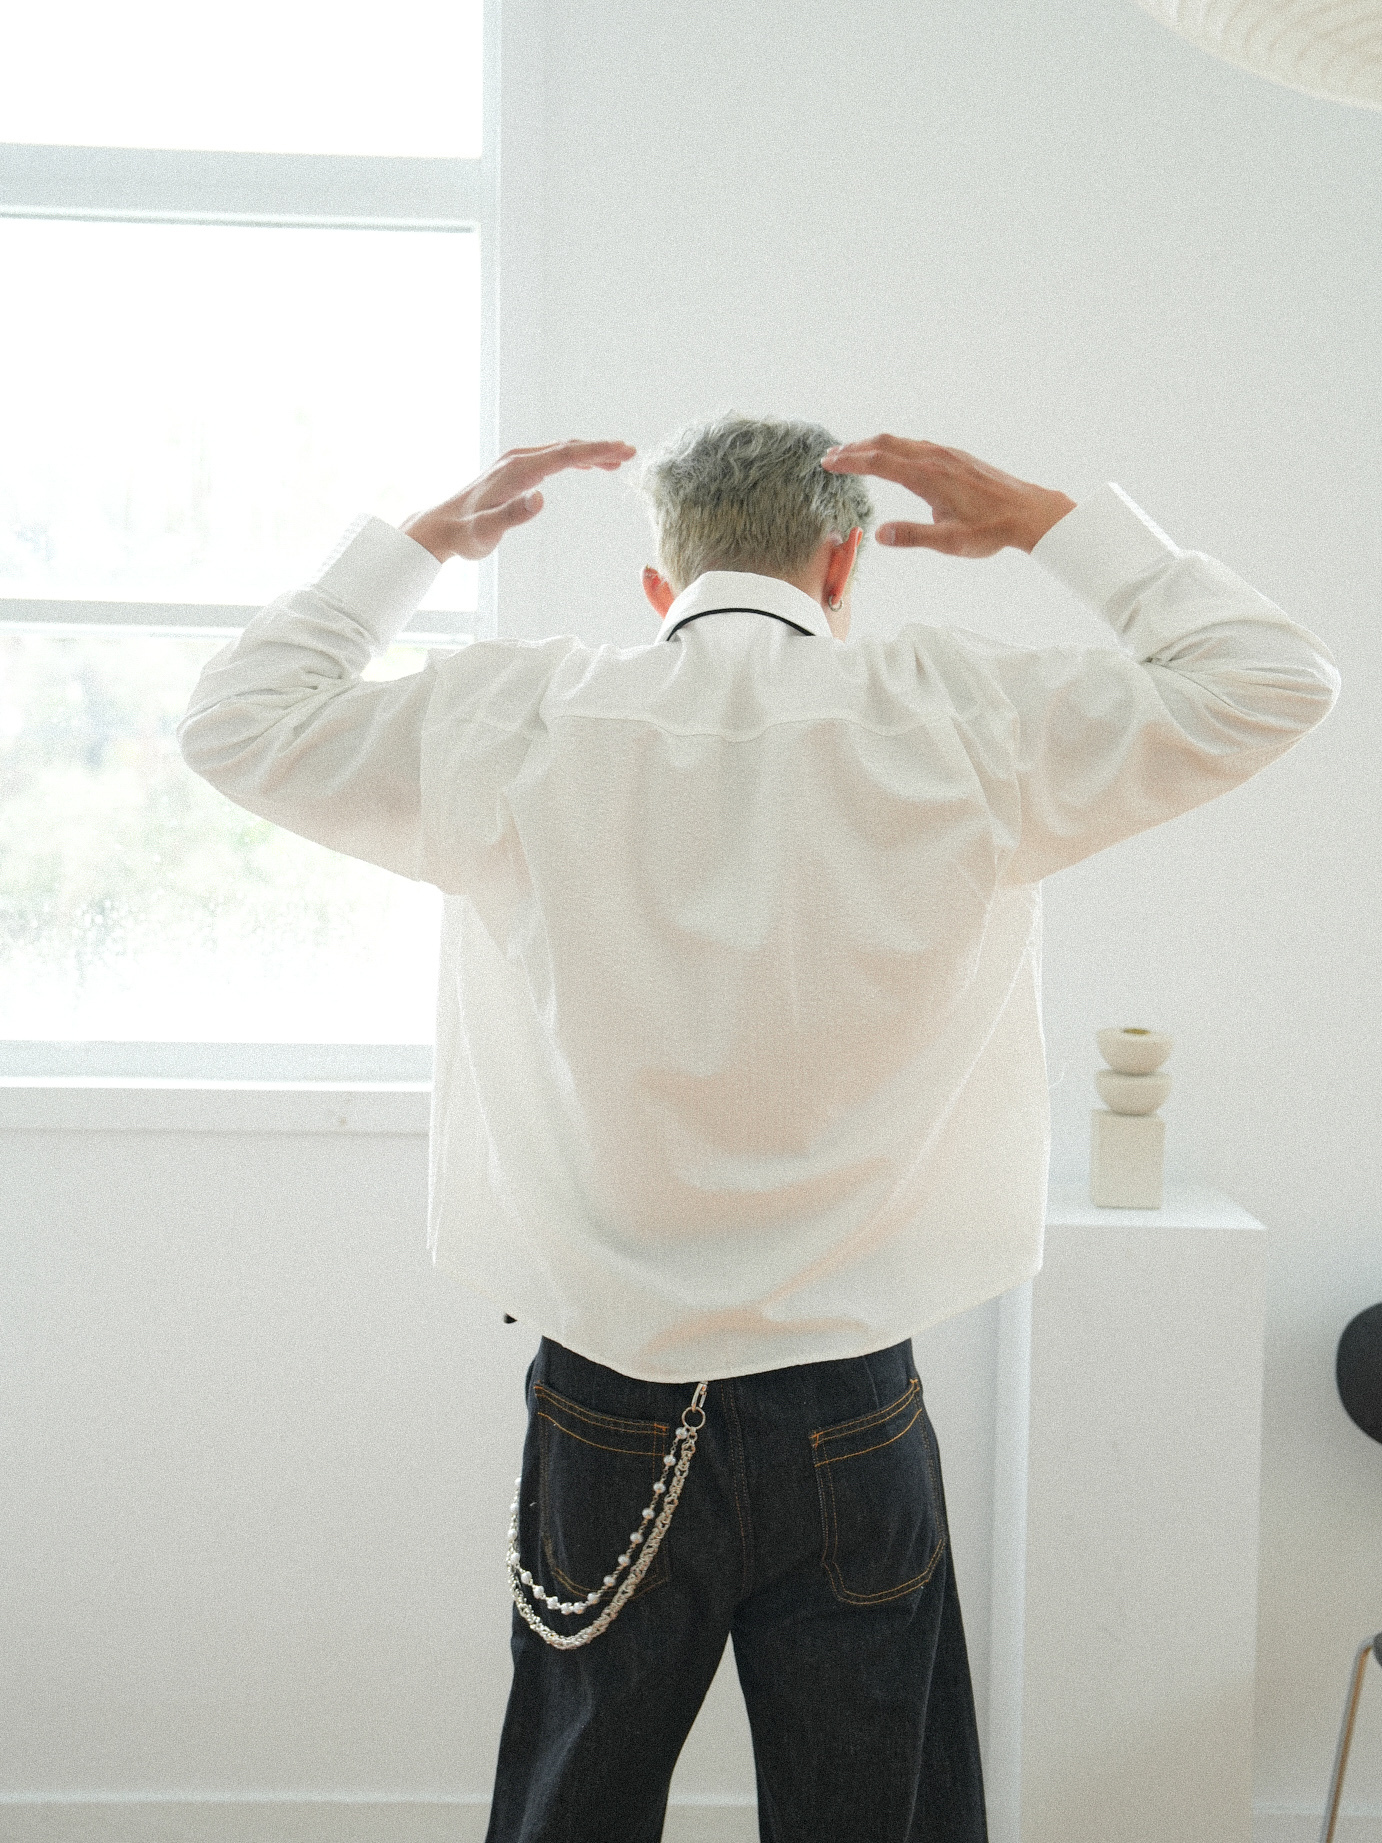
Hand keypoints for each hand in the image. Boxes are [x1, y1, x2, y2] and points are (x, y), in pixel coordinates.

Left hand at [401, 438, 636, 562]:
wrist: (441, 526)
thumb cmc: (464, 533)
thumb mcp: (486, 532)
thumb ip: (512, 516)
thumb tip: (540, 499)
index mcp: (517, 470)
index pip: (564, 455)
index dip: (596, 451)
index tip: (623, 451)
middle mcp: (518, 459)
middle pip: (566, 447)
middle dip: (599, 448)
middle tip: (630, 452)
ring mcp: (515, 462)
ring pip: (560, 450)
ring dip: (589, 452)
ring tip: (616, 460)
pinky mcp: (515, 469)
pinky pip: (551, 457)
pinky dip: (573, 458)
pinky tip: (585, 465)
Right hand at [820, 435, 1074, 556]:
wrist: (1027, 512)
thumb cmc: (990, 529)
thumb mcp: (949, 541)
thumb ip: (913, 536)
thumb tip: (880, 535)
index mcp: (928, 477)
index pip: (879, 463)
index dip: (850, 461)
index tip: (828, 463)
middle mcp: (935, 459)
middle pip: (886, 444)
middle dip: (855, 448)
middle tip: (831, 455)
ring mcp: (947, 454)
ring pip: (902, 442)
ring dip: (874, 446)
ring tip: (855, 453)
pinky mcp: (956, 457)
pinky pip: (917, 444)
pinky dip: (895, 446)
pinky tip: (894, 456)